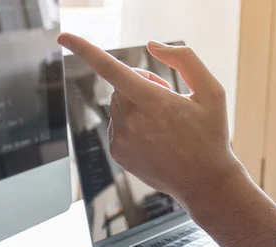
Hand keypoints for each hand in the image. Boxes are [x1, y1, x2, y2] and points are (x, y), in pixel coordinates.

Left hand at [56, 34, 245, 203]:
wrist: (204, 181)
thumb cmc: (211, 133)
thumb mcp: (212, 91)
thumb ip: (184, 60)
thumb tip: (151, 45)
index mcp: (152, 100)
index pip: (111, 68)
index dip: (85, 49)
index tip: (63, 36)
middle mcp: (130, 119)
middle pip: (122, 85)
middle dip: (142, 85)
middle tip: (169, 100)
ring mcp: (121, 138)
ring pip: (119, 105)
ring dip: (137, 105)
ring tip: (165, 124)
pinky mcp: (117, 152)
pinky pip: (117, 125)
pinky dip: (132, 125)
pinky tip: (155, 139)